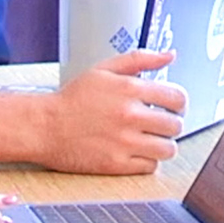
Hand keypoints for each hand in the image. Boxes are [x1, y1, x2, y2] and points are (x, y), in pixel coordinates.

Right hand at [43, 50, 186, 174]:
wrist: (44, 126)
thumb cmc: (72, 100)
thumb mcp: (104, 70)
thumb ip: (140, 60)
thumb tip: (168, 56)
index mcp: (130, 89)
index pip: (178, 98)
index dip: (179, 103)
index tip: (173, 107)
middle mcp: (130, 116)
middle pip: (176, 125)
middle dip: (171, 124)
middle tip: (159, 124)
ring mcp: (124, 142)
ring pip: (168, 149)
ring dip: (163, 144)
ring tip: (150, 139)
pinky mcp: (116, 164)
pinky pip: (150, 166)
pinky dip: (147, 161)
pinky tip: (136, 151)